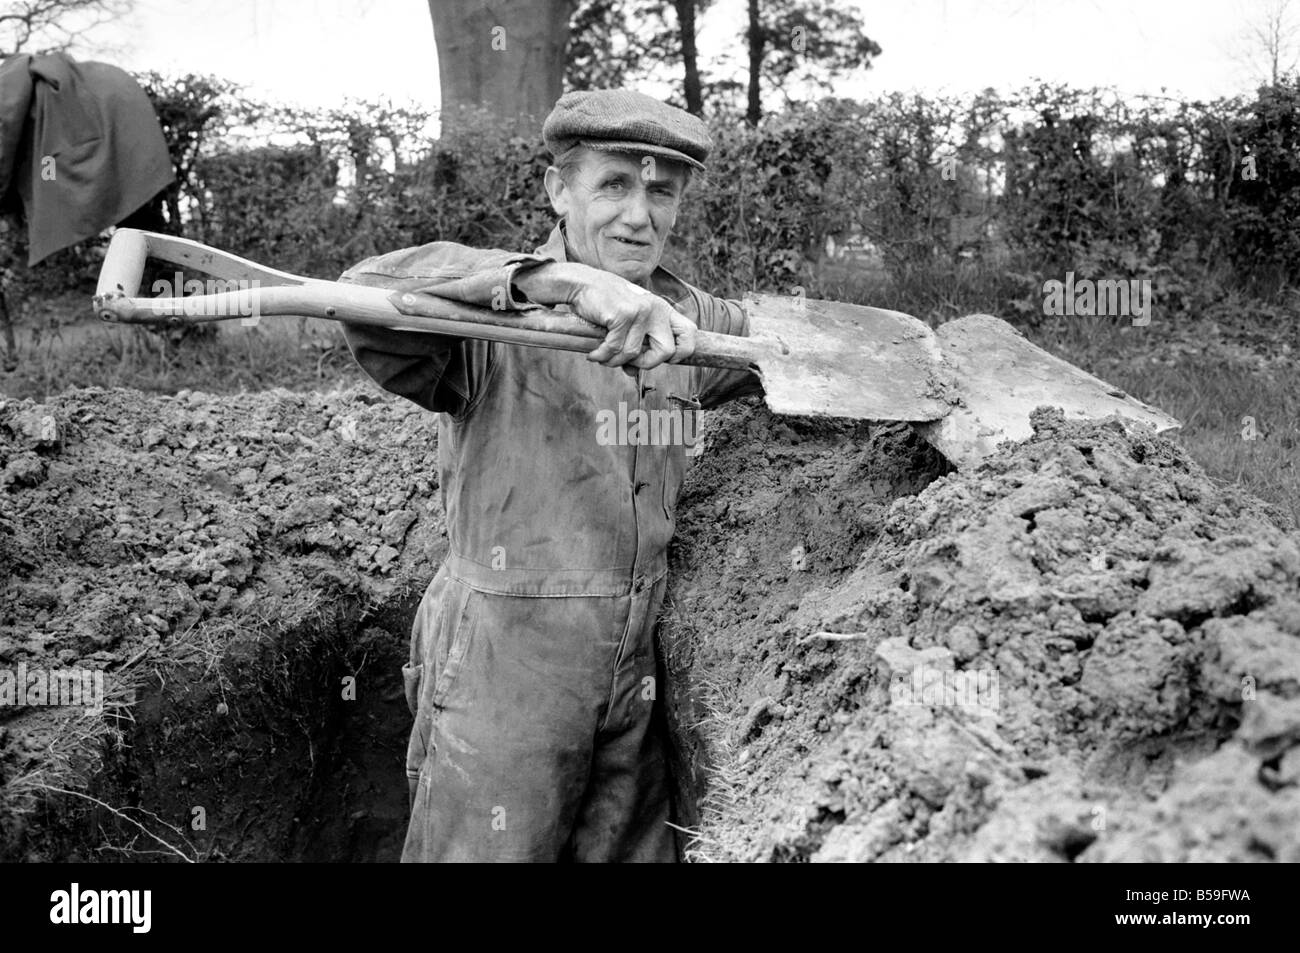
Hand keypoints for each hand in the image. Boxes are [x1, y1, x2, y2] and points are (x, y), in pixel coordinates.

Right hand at [568, 269, 696, 370]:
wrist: (581, 284)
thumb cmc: (604, 304)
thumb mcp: (627, 322)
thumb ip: (635, 345)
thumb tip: (633, 373)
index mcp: (662, 309)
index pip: (690, 332)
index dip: (681, 352)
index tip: (663, 358)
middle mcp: (656, 309)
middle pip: (668, 351)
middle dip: (647, 363)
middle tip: (629, 362)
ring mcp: (641, 311)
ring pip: (634, 353)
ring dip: (615, 361)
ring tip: (603, 356)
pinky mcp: (623, 315)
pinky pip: (615, 348)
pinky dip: (602, 356)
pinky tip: (594, 354)